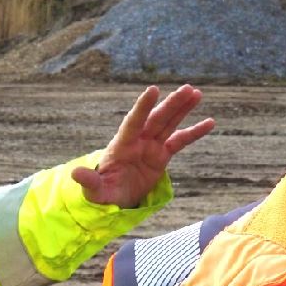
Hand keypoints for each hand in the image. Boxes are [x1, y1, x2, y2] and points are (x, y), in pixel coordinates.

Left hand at [71, 84, 214, 207]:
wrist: (113, 197)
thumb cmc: (102, 192)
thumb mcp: (95, 190)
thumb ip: (89, 181)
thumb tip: (75, 174)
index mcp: (122, 145)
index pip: (134, 122)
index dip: (143, 107)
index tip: (154, 89)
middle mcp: (138, 141)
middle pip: (157, 119)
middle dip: (171, 104)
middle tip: (187, 89)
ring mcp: (151, 146)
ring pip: (169, 123)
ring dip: (182, 109)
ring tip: (196, 93)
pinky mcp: (162, 155)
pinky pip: (180, 141)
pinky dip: (194, 132)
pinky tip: (209, 122)